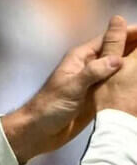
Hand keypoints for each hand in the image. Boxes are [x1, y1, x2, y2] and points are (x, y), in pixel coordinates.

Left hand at [3, 16, 135, 162]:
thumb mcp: (70, 88)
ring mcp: (94, 82)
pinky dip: (131, 82)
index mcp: (80, 58)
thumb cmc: (48, 107)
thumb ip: (92, 73)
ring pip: (120, 68)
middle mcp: (89, 67)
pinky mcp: (98, 98)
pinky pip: (118, 86)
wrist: (38, 131)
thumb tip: (118, 58)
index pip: (108, 40)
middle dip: (136, 46)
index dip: (128, 33)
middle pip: (117, 51)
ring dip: (136, 64)